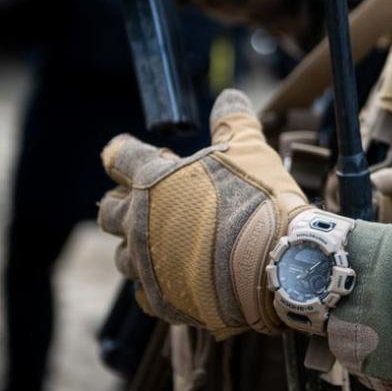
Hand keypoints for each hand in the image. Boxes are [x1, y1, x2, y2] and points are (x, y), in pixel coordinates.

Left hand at [98, 89, 311, 337]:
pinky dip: (157, 282)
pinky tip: (178, 275)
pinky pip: (146, 291)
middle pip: (109, 210)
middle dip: (125, 202)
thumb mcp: (251, 149)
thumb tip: (230, 95)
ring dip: (141, 246)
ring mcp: (148, 264)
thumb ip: (233, 121)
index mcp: (154, 180)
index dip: (124, 150)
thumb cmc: (261, 201)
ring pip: (124, 255)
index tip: (127, 149)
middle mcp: (140, 222)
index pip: (119, 157)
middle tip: (153, 200)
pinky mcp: (164, 299)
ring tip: (168, 241)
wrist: (279, 262)